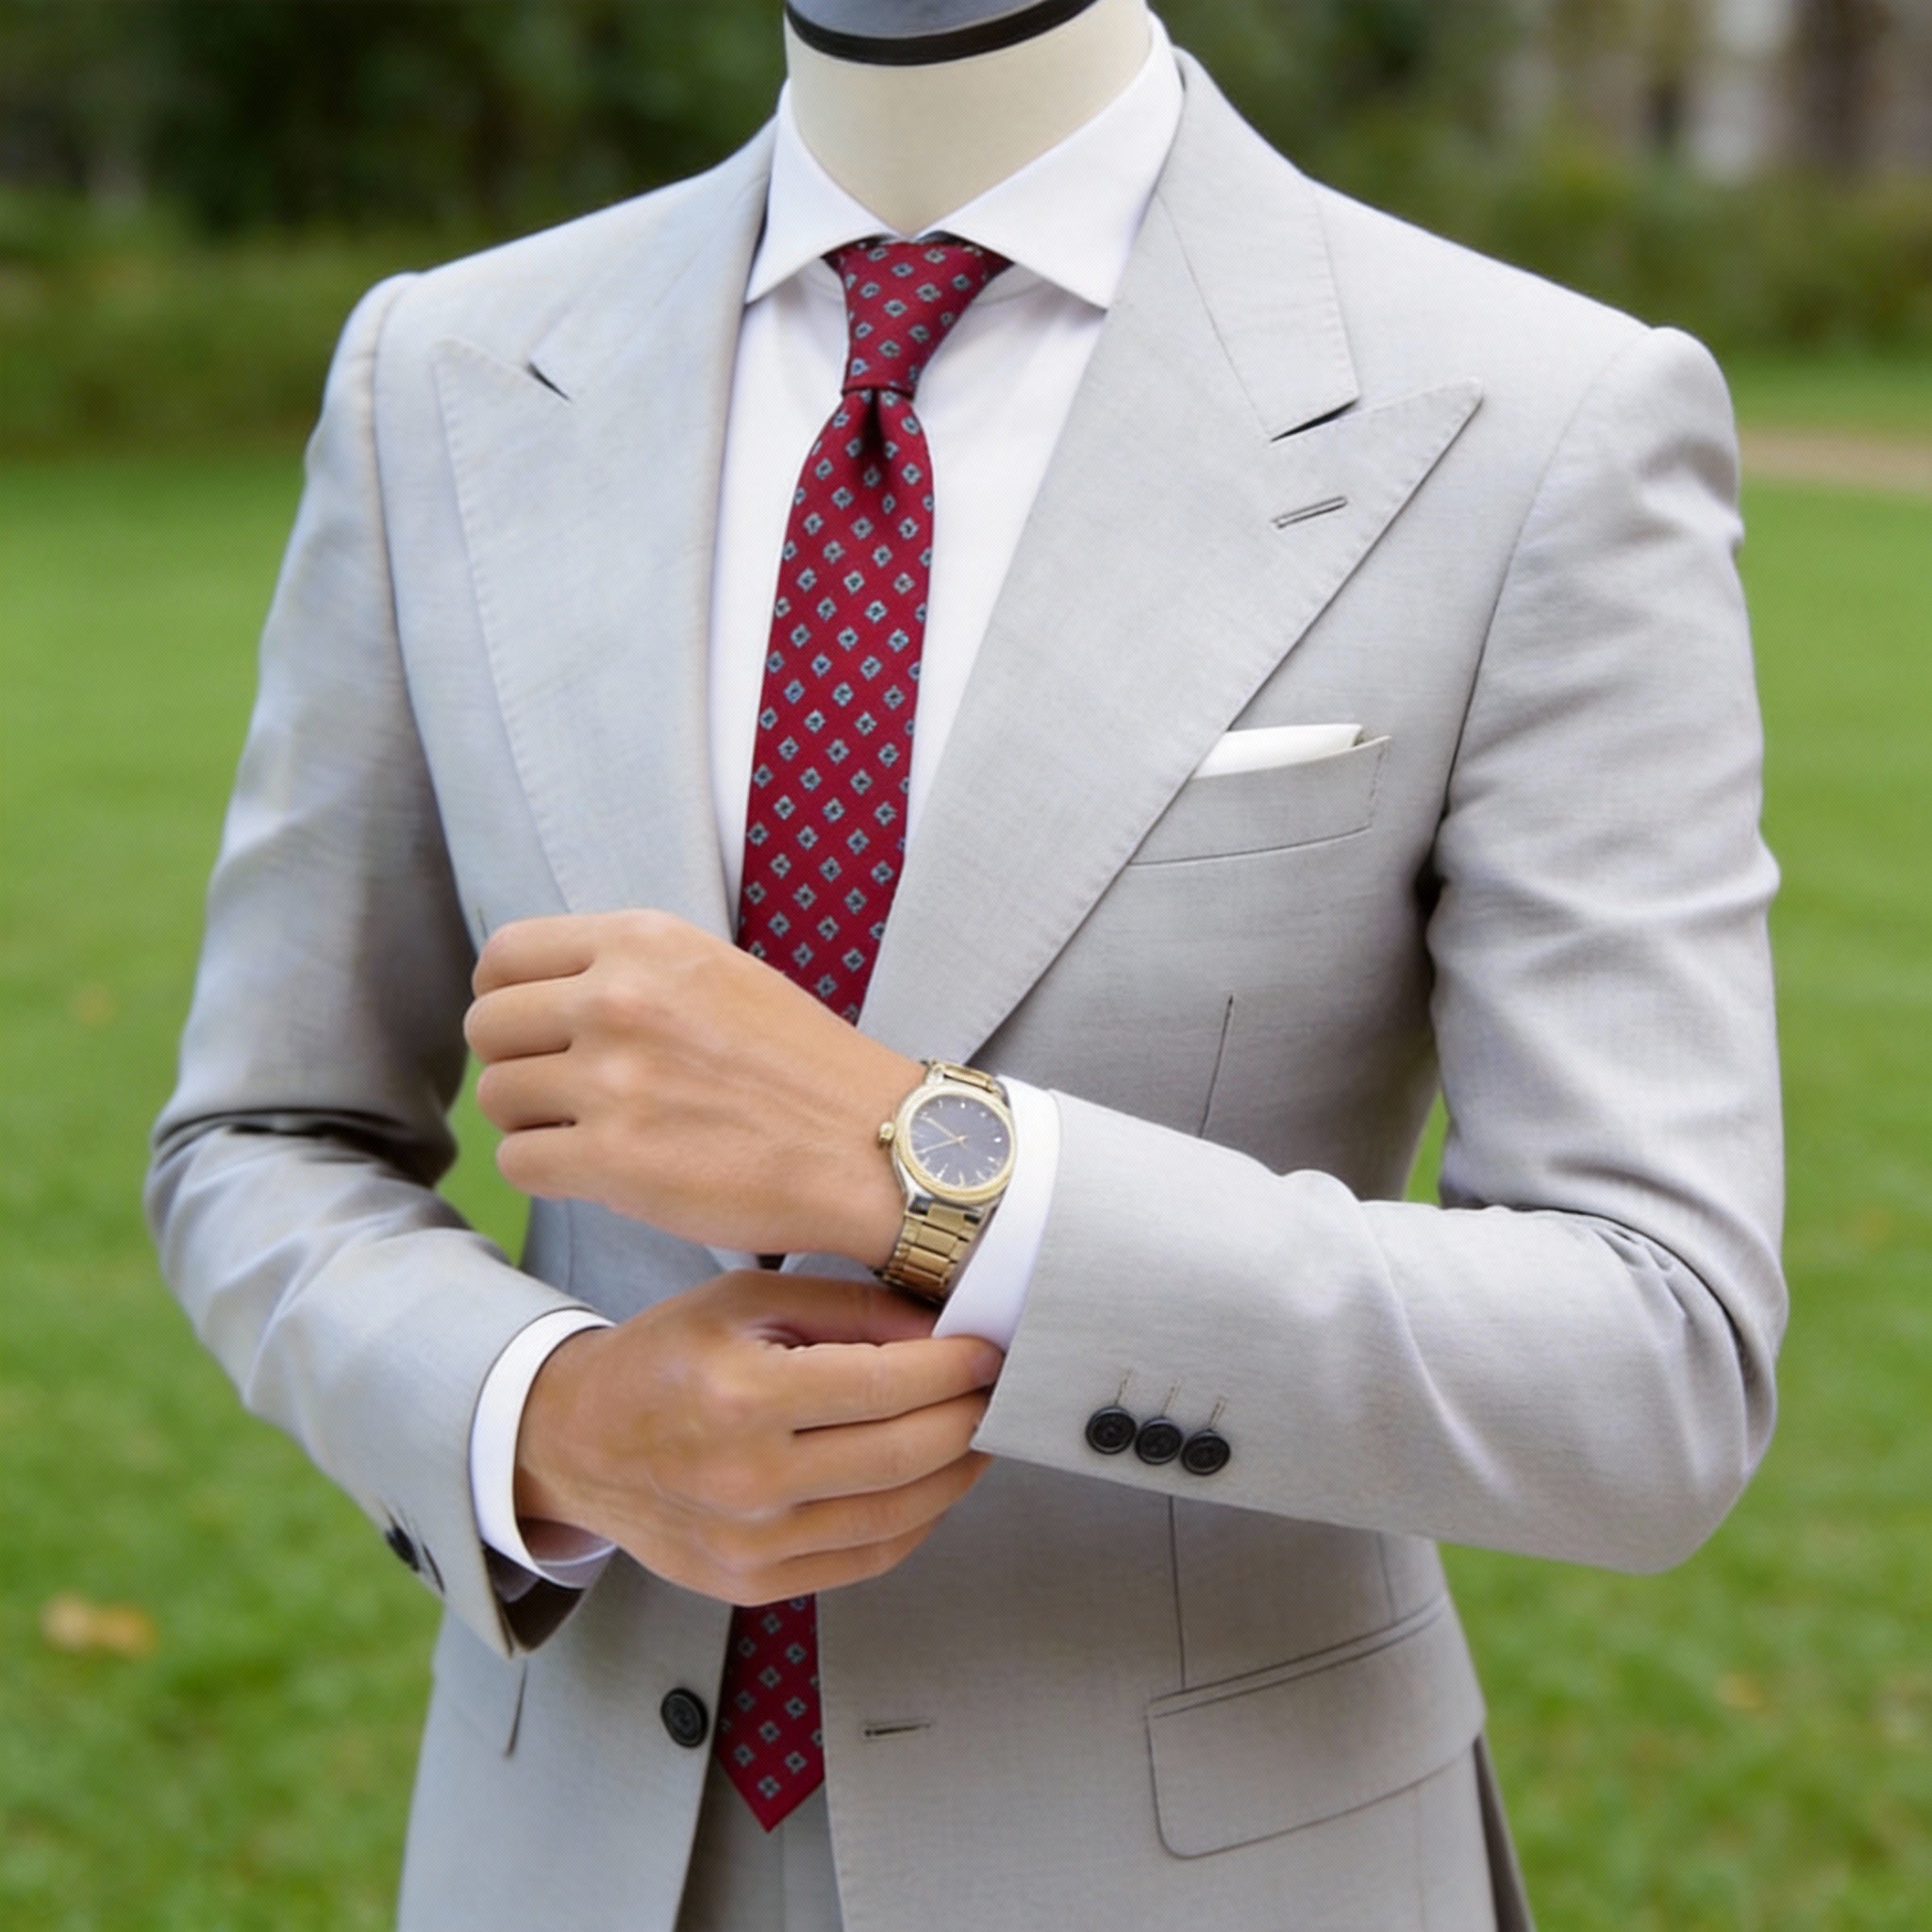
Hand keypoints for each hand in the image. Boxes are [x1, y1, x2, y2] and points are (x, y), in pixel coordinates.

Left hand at [465, 909, 916, 1264]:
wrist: (873, 1147)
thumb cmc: (802, 1069)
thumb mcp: (718, 974)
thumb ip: (630, 971)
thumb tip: (538, 994)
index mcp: (644, 943)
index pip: (503, 955)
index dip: (505, 997)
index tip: (533, 1030)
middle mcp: (620, 999)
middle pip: (486, 1026)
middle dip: (516, 1063)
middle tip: (566, 1092)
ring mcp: (613, 1079)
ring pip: (497, 1097)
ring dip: (533, 1122)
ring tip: (594, 1133)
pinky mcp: (614, 1159)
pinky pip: (520, 1163)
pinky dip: (550, 1174)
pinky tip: (600, 1172)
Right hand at [515, 1271, 1001, 1604]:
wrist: (578, 1444)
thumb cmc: (668, 1357)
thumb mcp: (746, 1300)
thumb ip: (850, 1310)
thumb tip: (945, 1331)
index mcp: (742, 1395)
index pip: (888, 1385)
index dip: (958, 1367)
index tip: (991, 1349)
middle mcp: (748, 1479)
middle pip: (906, 1454)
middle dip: (970, 1417)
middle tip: (998, 1389)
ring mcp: (751, 1545)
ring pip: (899, 1515)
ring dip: (956, 1471)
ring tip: (975, 1431)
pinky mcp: (754, 1585)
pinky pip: (867, 1558)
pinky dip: (917, 1518)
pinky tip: (932, 1480)